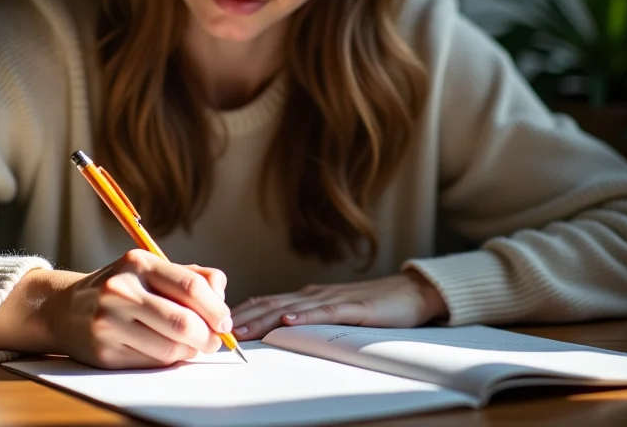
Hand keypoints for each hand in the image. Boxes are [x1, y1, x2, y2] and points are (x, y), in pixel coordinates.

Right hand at [0, 251, 232, 368]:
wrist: (66, 308)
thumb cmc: (123, 288)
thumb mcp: (153, 269)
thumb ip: (193, 276)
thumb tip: (222, 296)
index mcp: (139, 263)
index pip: (190, 286)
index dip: (216, 308)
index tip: (226, 321)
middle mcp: (121, 290)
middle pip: (183, 322)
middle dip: (208, 336)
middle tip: (215, 340)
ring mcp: (109, 323)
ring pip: (170, 348)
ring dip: (191, 351)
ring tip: (193, 346)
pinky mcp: (104, 352)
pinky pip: (151, 363)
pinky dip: (169, 361)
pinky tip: (169, 351)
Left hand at [230, 270, 447, 339]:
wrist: (409, 294)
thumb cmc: (373, 307)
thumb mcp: (335, 315)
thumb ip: (310, 319)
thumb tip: (280, 332)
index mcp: (308, 297)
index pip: (267, 303)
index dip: (243, 312)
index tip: (218, 323)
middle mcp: (315, 294)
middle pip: (272, 304)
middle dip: (243, 317)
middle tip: (218, 329)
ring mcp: (333, 299)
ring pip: (291, 308)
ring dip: (263, 318)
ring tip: (241, 328)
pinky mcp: (354, 308)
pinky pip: (326, 312)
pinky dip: (304, 316)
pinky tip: (289, 321)